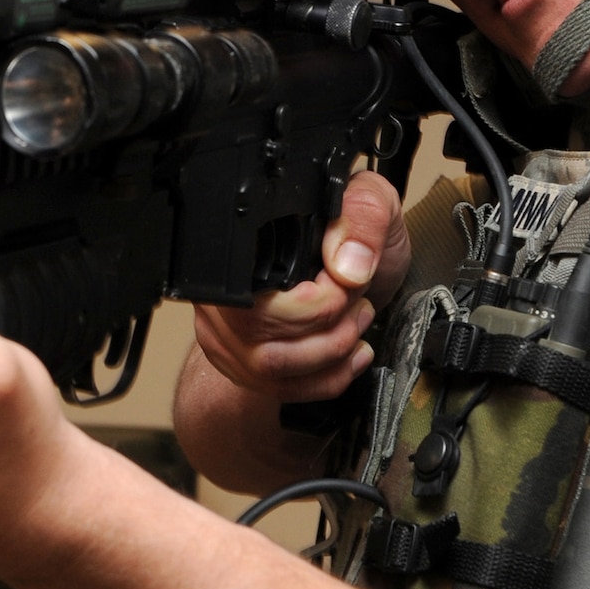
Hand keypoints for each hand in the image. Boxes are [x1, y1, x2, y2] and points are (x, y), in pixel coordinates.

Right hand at [192, 170, 411, 402]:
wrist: (354, 262)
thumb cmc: (354, 229)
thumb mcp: (370, 200)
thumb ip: (362, 218)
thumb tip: (346, 267)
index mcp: (238, 244)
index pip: (249, 285)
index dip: (308, 298)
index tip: (346, 283)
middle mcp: (219, 289)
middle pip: (254, 330)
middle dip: (324, 325)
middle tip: (358, 303)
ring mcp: (224, 330)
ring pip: (266, 365)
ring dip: (328, 352)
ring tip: (357, 324)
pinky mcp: (242, 362)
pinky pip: (277, 388)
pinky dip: (324, 379)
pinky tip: (351, 357)